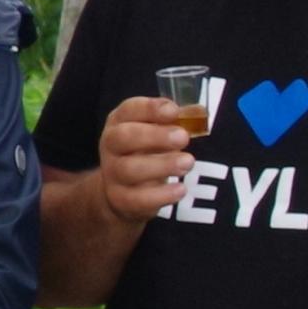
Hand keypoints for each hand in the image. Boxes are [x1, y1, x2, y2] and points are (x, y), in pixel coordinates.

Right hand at [90, 97, 196, 227]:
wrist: (121, 192)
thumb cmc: (144, 153)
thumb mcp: (154, 133)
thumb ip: (171, 123)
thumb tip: (196, 114)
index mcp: (120, 122)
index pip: (129, 110)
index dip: (150, 109)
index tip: (174, 111)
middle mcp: (111, 146)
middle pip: (123, 137)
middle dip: (155, 136)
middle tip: (183, 137)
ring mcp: (113, 174)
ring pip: (129, 169)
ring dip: (162, 165)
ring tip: (188, 162)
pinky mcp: (120, 199)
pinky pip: (138, 199)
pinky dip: (162, 195)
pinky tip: (181, 189)